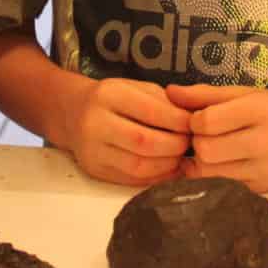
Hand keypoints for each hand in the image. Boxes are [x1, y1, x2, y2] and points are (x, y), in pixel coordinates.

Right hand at [66, 77, 190, 186]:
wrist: (73, 113)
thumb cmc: (113, 99)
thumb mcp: (136, 88)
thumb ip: (164, 102)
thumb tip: (194, 121)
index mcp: (109, 95)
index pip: (152, 112)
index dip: (179, 122)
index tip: (194, 125)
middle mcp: (96, 123)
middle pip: (145, 142)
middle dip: (175, 146)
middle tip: (189, 144)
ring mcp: (92, 150)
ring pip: (139, 166)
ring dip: (167, 165)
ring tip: (180, 157)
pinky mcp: (95, 170)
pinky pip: (131, 179)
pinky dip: (155, 177)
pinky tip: (168, 169)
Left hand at [166, 83, 267, 192]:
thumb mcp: (245, 94)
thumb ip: (205, 94)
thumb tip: (169, 92)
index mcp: (261, 110)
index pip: (208, 121)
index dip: (194, 120)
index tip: (200, 119)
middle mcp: (266, 141)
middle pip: (206, 150)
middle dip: (197, 143)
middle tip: (203, 136)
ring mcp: (265, 169)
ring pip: (210, 173)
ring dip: (201, 162)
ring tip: (210, 150)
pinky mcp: (262, 189)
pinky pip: (222, 187)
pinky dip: (213, 177)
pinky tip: (219, 165)